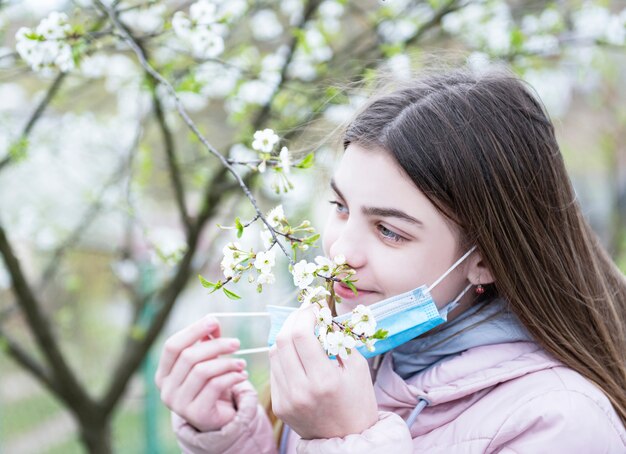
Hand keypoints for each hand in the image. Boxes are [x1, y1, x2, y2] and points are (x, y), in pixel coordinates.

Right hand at [155, 315, 248, 431]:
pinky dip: (231, 377)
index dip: (193, 330)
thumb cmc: (210, 385)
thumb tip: (213, 322)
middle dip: (216, 345)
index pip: (172, 346)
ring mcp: (178, 404)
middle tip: (236, 343)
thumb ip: (207, 342)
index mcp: (164, 373)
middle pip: (189, 356)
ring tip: (241, 362)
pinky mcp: (196, 414)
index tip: (214, 321)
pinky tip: (241, 375)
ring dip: (226, 362)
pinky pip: (214, 386)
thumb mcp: (207, 362)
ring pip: (202, 371)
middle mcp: (166, 389)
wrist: (216, 420)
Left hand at [269, 304, 378, 438]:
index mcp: (324, 380)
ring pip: (274, 353)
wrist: (348, 440)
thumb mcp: (358, 367)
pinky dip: (284, 356)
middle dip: (293, 320)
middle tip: (305, 314)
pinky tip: (297, 355)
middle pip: (282, 341)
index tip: (314, 308)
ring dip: (287, 337)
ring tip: (302, 333)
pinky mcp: (279, 405)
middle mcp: (301, 390)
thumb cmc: (358, 401)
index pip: (300, 335)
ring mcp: (286, 399)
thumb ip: (338, 339)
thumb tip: (320, 315)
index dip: (304, 315)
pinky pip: (275, 370)